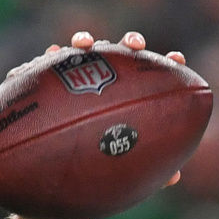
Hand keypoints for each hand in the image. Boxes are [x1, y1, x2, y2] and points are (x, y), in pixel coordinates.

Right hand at [8, 31, 186, 184]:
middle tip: (135, 46)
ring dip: (84, 42)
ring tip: (84, 44)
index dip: (166, 63)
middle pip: (122, 53)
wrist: (62, 171)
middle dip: (130, 43)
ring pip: (82, 52)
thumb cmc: (103, 166)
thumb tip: (174, 176)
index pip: (153, 75)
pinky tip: (42, 61)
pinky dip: (41, 63)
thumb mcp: (126, 169)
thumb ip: (150, 167)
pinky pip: (40, 69)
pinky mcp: (46, 81)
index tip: (178, 59)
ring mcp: (77, 77)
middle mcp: (106, 79)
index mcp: (131, 94)